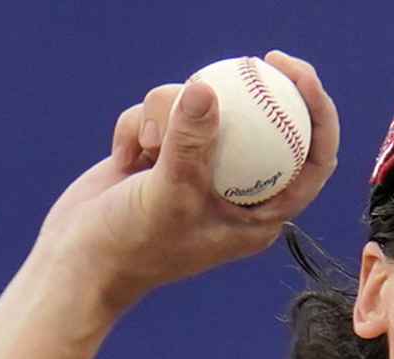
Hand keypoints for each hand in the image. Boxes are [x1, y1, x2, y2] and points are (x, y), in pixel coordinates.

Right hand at [36, 50, 340, 304]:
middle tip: (252, 61)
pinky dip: (137, 127)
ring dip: (168, 114)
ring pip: (199, 108)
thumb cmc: (132, 247)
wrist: (76, 262)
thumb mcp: (168, 195)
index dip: (318, 113)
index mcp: (260, 213)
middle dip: (245, 93)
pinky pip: (158, 114)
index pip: (313, 159)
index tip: (297, 76)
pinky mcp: (160, 153)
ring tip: (148, 149)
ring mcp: (197, 168)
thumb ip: (189, 143)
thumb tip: (205, 88)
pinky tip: (124, 158)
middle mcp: (234, 188)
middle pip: (258, 121)